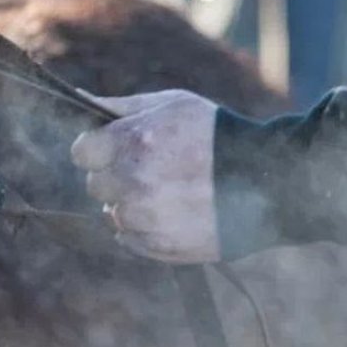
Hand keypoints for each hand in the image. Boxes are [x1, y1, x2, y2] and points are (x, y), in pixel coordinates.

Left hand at [70, 90, 220, 263]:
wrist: (268, 180)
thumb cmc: (215, 134)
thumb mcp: (171, 105)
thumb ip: (120, 107)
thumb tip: (79, 101)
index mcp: (132, 141)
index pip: (82, 152)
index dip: (97, 149)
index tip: (112, 149)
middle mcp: (134, 181)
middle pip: (96, 185)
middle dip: (116, 176)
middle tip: (149, 170)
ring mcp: (146, 217)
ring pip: (113, 214)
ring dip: (131, 204)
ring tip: (166, 193)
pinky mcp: (159, 245)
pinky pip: (130, 239)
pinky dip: (144, 228)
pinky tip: (172, 212)